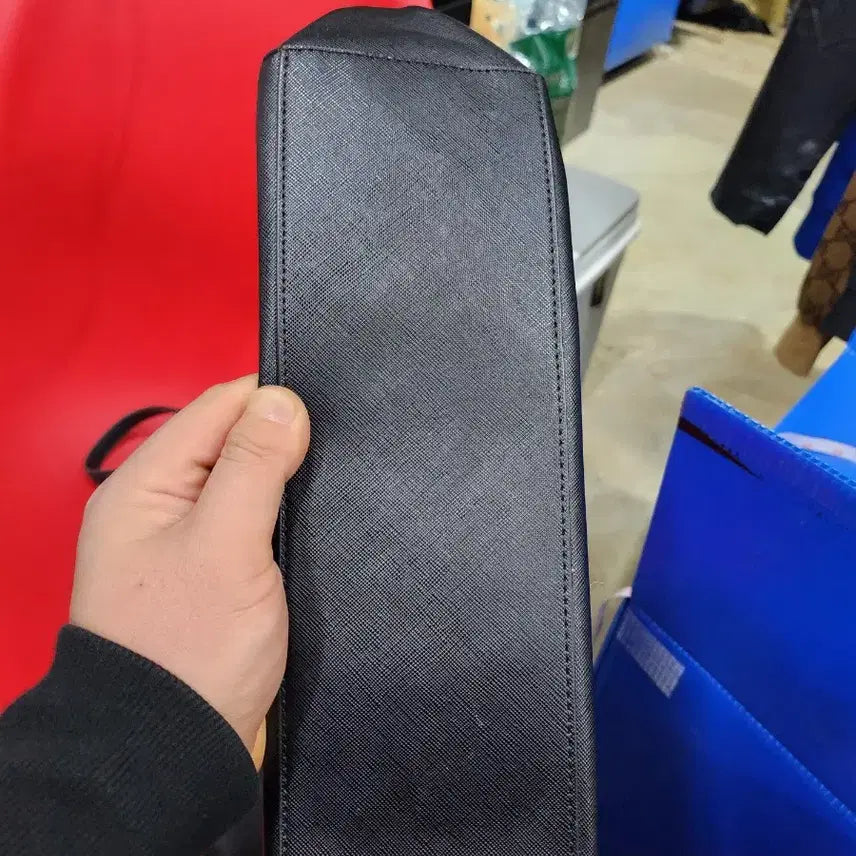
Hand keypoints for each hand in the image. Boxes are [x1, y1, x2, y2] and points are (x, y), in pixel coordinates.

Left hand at [70, 376, 309, 753]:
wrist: (178, 750)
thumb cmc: (191, 644)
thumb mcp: (224, 544)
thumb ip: (253, 466)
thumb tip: (283, 398)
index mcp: (147, 485)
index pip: (216, 409)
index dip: (272, 400)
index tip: (332, 405)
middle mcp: (165, 506)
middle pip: (233, 444)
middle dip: (286, 440)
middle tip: (349, 442)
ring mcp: (193, 543)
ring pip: (251, 485)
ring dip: (291, 480)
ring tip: (346, 474)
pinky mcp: (221, 575)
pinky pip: (257, 525)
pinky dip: (288, 516)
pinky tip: (325, 515)